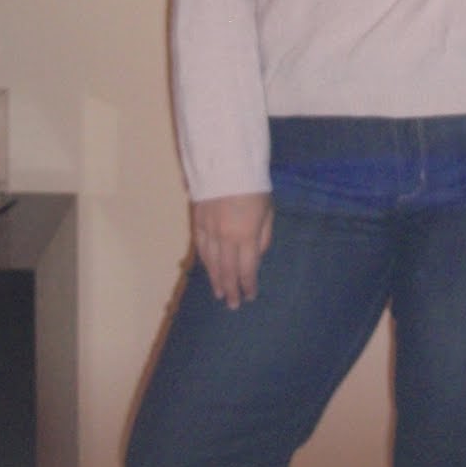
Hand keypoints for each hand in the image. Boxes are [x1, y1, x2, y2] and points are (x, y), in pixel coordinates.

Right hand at [192, 192, 273, 309]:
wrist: (227, 161)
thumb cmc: (253, 185)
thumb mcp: (268, 210)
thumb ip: (263, 236)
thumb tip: (256, 258)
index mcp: (246, 234)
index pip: (247, 269)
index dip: (248, 285)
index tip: (250, 296)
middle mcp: (226, 236)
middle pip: (227, 270)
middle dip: (231, 289)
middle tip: (233, 305)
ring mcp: (209, 229)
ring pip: (211, 262)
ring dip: (216, 280)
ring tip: (220, 294)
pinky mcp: (197, 220)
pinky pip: (200, 247)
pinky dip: (204, 261)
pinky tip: (208, 270)